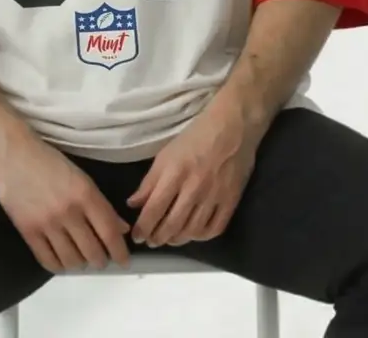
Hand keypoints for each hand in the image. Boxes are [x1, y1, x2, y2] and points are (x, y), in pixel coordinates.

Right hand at [0, 135, 130, 272]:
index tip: (124, 261)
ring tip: (81, 258)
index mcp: (85, 194)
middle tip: (101, 258)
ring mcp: (47, 223)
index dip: (120, 252)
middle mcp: (68, 211)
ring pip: (72, 260)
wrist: (13, 155)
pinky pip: (48, 260)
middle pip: (93, 252)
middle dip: (101, 260)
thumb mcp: (81, 177)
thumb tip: (121, 229)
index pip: (109, 232)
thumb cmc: (49, 162)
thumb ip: (101, 205)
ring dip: (81, 264)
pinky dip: (59, 266)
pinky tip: (63, 261)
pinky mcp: (28, 231)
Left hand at [127, 102, 260, 247]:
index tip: (136, 236)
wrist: (233, 127)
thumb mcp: (166, 154)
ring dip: (177, 240)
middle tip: (151, 241)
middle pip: (172, 225)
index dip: (143, 227)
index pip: (154, 209)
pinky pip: (214, 229)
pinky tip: (192, 234)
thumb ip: (149, 181)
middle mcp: (194, 188)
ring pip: (192, 231)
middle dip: (157, 238)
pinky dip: (201, 237)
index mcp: (175, 173)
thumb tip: (133, 204)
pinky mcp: (231, 200)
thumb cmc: (195, 137)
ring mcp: (214, 196)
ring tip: (168, 239)